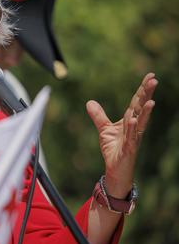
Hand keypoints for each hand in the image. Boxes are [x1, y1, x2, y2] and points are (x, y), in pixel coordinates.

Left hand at [86, 73, 157, 196]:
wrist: (115, 168)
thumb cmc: (114, 149)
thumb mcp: (104, 129)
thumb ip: (98, 116)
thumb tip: (89, 102)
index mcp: (129, 120)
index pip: (137, 102)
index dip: (143, 89)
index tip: (150, 75)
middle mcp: (134, 127)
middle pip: (141, 108)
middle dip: (147, 94)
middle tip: (154, 80)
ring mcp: (133, 137)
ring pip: (140, 122)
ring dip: (145, 111)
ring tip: (150, 100)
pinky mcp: (129, 148)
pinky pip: (131, 137)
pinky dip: (132, 128)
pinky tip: (133, 120)